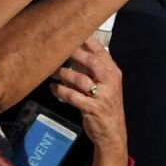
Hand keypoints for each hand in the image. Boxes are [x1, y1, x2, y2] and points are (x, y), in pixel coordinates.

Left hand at [45, 41, 126, 163]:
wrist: (112, 133)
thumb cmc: (105, 105)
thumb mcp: (105, 85)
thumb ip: (93, 69)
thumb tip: (72, 50)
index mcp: (113, 72)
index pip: (101, 51)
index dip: (86, 40)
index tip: (70, 32)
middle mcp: (111, 81)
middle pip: (92, 62)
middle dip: (73, 55)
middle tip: (56, 52)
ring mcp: (103, 96)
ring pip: (80, 80)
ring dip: (63, 75)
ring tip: (52, 73)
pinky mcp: (94, 109)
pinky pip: (73, 96)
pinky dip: (61, 91)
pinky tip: (53, 88)